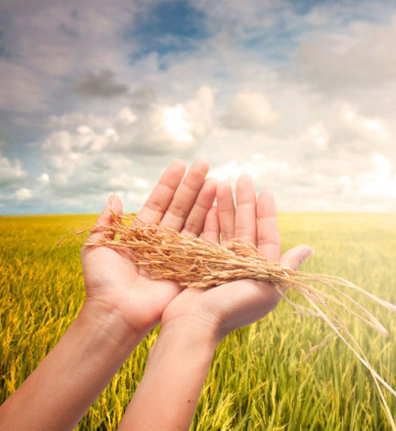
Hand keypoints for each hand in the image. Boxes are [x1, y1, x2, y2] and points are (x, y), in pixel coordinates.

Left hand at [81, 159, 216, 335]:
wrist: (117, 312)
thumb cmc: (102, 282)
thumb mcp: (97, 246)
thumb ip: (107, 222)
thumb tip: (114, 197)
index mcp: (142, 234)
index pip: (159, 202)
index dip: (169, 184)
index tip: (180, 164)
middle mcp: (162, 241)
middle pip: (180, 208)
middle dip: (192, 186)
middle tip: (204, 164)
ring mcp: (178, 253)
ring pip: (194, 220)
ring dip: (204, 200)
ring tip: (215, 179)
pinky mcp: (190, 266)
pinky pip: (202, 241)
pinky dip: (210, 223)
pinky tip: (219, 205)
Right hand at [161, 174, 312, 340]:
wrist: (195, 325)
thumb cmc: (234, 308)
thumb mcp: (267, 288)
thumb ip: (286, 266)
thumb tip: (309, 248)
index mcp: (261, 272)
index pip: (267, 235)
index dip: (266, 213)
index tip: (265, 190)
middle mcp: (242, 266)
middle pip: (245, 227)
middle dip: (244, 201)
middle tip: (243, 176)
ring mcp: (220, 264)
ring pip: (226, 227)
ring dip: (226, 205)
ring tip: (224, 181)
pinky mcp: (200, 263)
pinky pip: (207, 235)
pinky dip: (210, 219)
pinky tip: (211, 202)